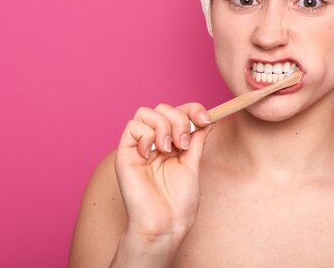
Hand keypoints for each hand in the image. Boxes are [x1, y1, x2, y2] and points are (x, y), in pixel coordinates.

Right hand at [114, 102, 211, 247]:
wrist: (166, 224)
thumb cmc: (178, 202)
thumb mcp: (193, 163)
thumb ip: (197, 139)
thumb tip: (208, 117)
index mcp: (172, 143)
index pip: (179, 111)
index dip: (192, 109)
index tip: (205, 119)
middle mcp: (154, 142)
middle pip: (163, 108)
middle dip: (179, 120)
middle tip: (183, 144)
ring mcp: (139, 147)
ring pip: (145, 112)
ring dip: (163, 126)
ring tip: (168, 149)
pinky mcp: (125, 154)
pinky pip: (132, 127)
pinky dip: (147, 135)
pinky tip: (152, 153)